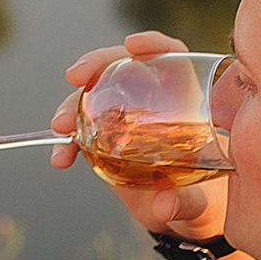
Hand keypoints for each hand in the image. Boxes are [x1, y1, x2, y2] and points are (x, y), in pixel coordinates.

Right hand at [54, 27, 229, 241]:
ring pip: (93, 96)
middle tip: (74, 79)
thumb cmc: (200, 199)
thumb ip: (185, 202)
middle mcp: (150, 102)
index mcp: (183, 101)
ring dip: (71, 106)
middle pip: (121, 66)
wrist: (180, 215)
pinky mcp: (104, 139)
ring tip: (60, 129)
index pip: (171, 57)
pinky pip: (81, 132)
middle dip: (94, 66)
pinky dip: (67, 142)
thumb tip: (166, 205)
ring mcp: (124, 118)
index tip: (132, 44)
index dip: (153, 44)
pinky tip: (60, 158)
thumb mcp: (197, 202)